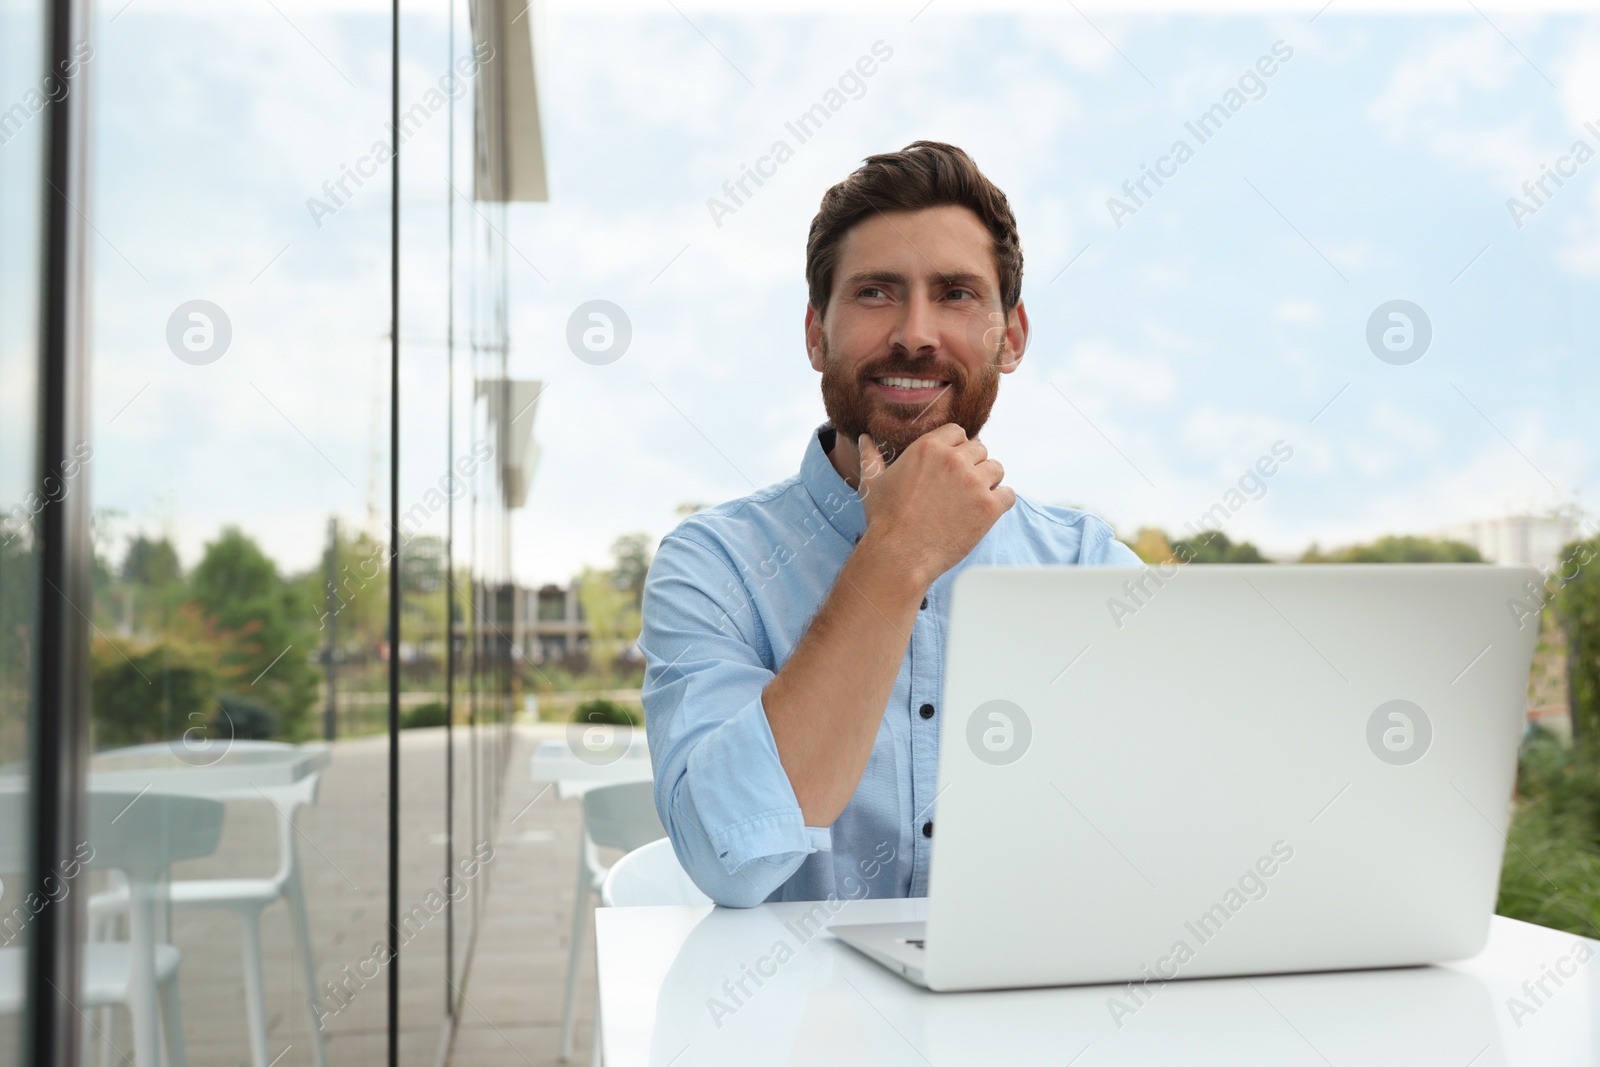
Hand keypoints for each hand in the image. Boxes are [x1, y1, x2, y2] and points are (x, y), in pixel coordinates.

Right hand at [856, 424, 1014, 588]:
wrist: (899, 555)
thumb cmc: (885, 521)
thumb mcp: (872, 483)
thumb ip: (871, 457)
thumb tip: (864, 439)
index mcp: (929, 447)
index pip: (959, 432)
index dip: (956, 448)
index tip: (951, 467)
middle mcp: (954, 460)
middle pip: (980, 449)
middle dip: (972, 465)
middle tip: (959, 489)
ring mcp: (974, 482)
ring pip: (997, 469)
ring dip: (988, 482)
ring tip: (971, 501)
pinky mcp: (989, 507)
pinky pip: (1008, 494)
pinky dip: (1000, 502)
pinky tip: (984, 512)